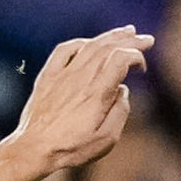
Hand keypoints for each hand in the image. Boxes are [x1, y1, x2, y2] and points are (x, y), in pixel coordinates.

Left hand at [13, 28, 152, 176]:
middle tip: (146, 39)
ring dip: (110, 36)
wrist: (33, 148)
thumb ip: (120, 112)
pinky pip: (64, 50)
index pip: (120, 59)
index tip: (142, 68)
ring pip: (89, 45)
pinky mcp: (48, 76)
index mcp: (96, 94)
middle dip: (130, 40)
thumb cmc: (71, 148)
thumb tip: (123, 91)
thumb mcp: (107, 139)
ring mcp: (62, 75)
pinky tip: (91, 43)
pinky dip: (82, 42)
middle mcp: (80, 79)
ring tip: (126, 31)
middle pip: (107, 48)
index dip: (136, 56)